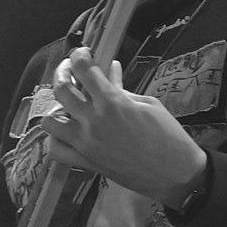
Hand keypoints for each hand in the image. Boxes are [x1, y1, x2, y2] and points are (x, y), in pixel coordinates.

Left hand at [44, 58, 210, 202]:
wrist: (175, 173)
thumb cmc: (169, 136)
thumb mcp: (149, 104)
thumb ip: (123, 89)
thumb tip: (110, 72)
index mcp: (112, 103)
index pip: (84, 70)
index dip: (79, 56)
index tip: (82, 53)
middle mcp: (93, 121)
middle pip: (62, 89)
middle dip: (62, 72)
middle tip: (69, 70)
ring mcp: (86, 144)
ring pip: (51, 121)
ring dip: (55, 108)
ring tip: (67, 104)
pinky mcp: (87, 163)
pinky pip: (57, 151)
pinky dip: (55, 139)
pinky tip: (65, 131)